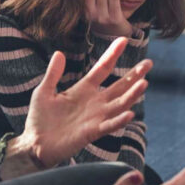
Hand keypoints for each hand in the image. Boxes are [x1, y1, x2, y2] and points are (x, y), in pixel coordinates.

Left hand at [4, 37, 151, 176]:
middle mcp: (94, 102)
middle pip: (119, 86)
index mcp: (83, 89)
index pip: (103, 68)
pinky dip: (120, 120)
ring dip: (132, 95)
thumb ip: (53, 74)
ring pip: (119, 104)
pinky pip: (109, 125)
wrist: (35, 144)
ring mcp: (95, 117)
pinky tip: (130, 113)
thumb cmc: (39, 119)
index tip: (123, 39)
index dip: (112, 54)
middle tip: (149, 63)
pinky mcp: (92, 132)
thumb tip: (59, 53)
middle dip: (134, 75)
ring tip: (145, 83)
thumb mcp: (44, 91)